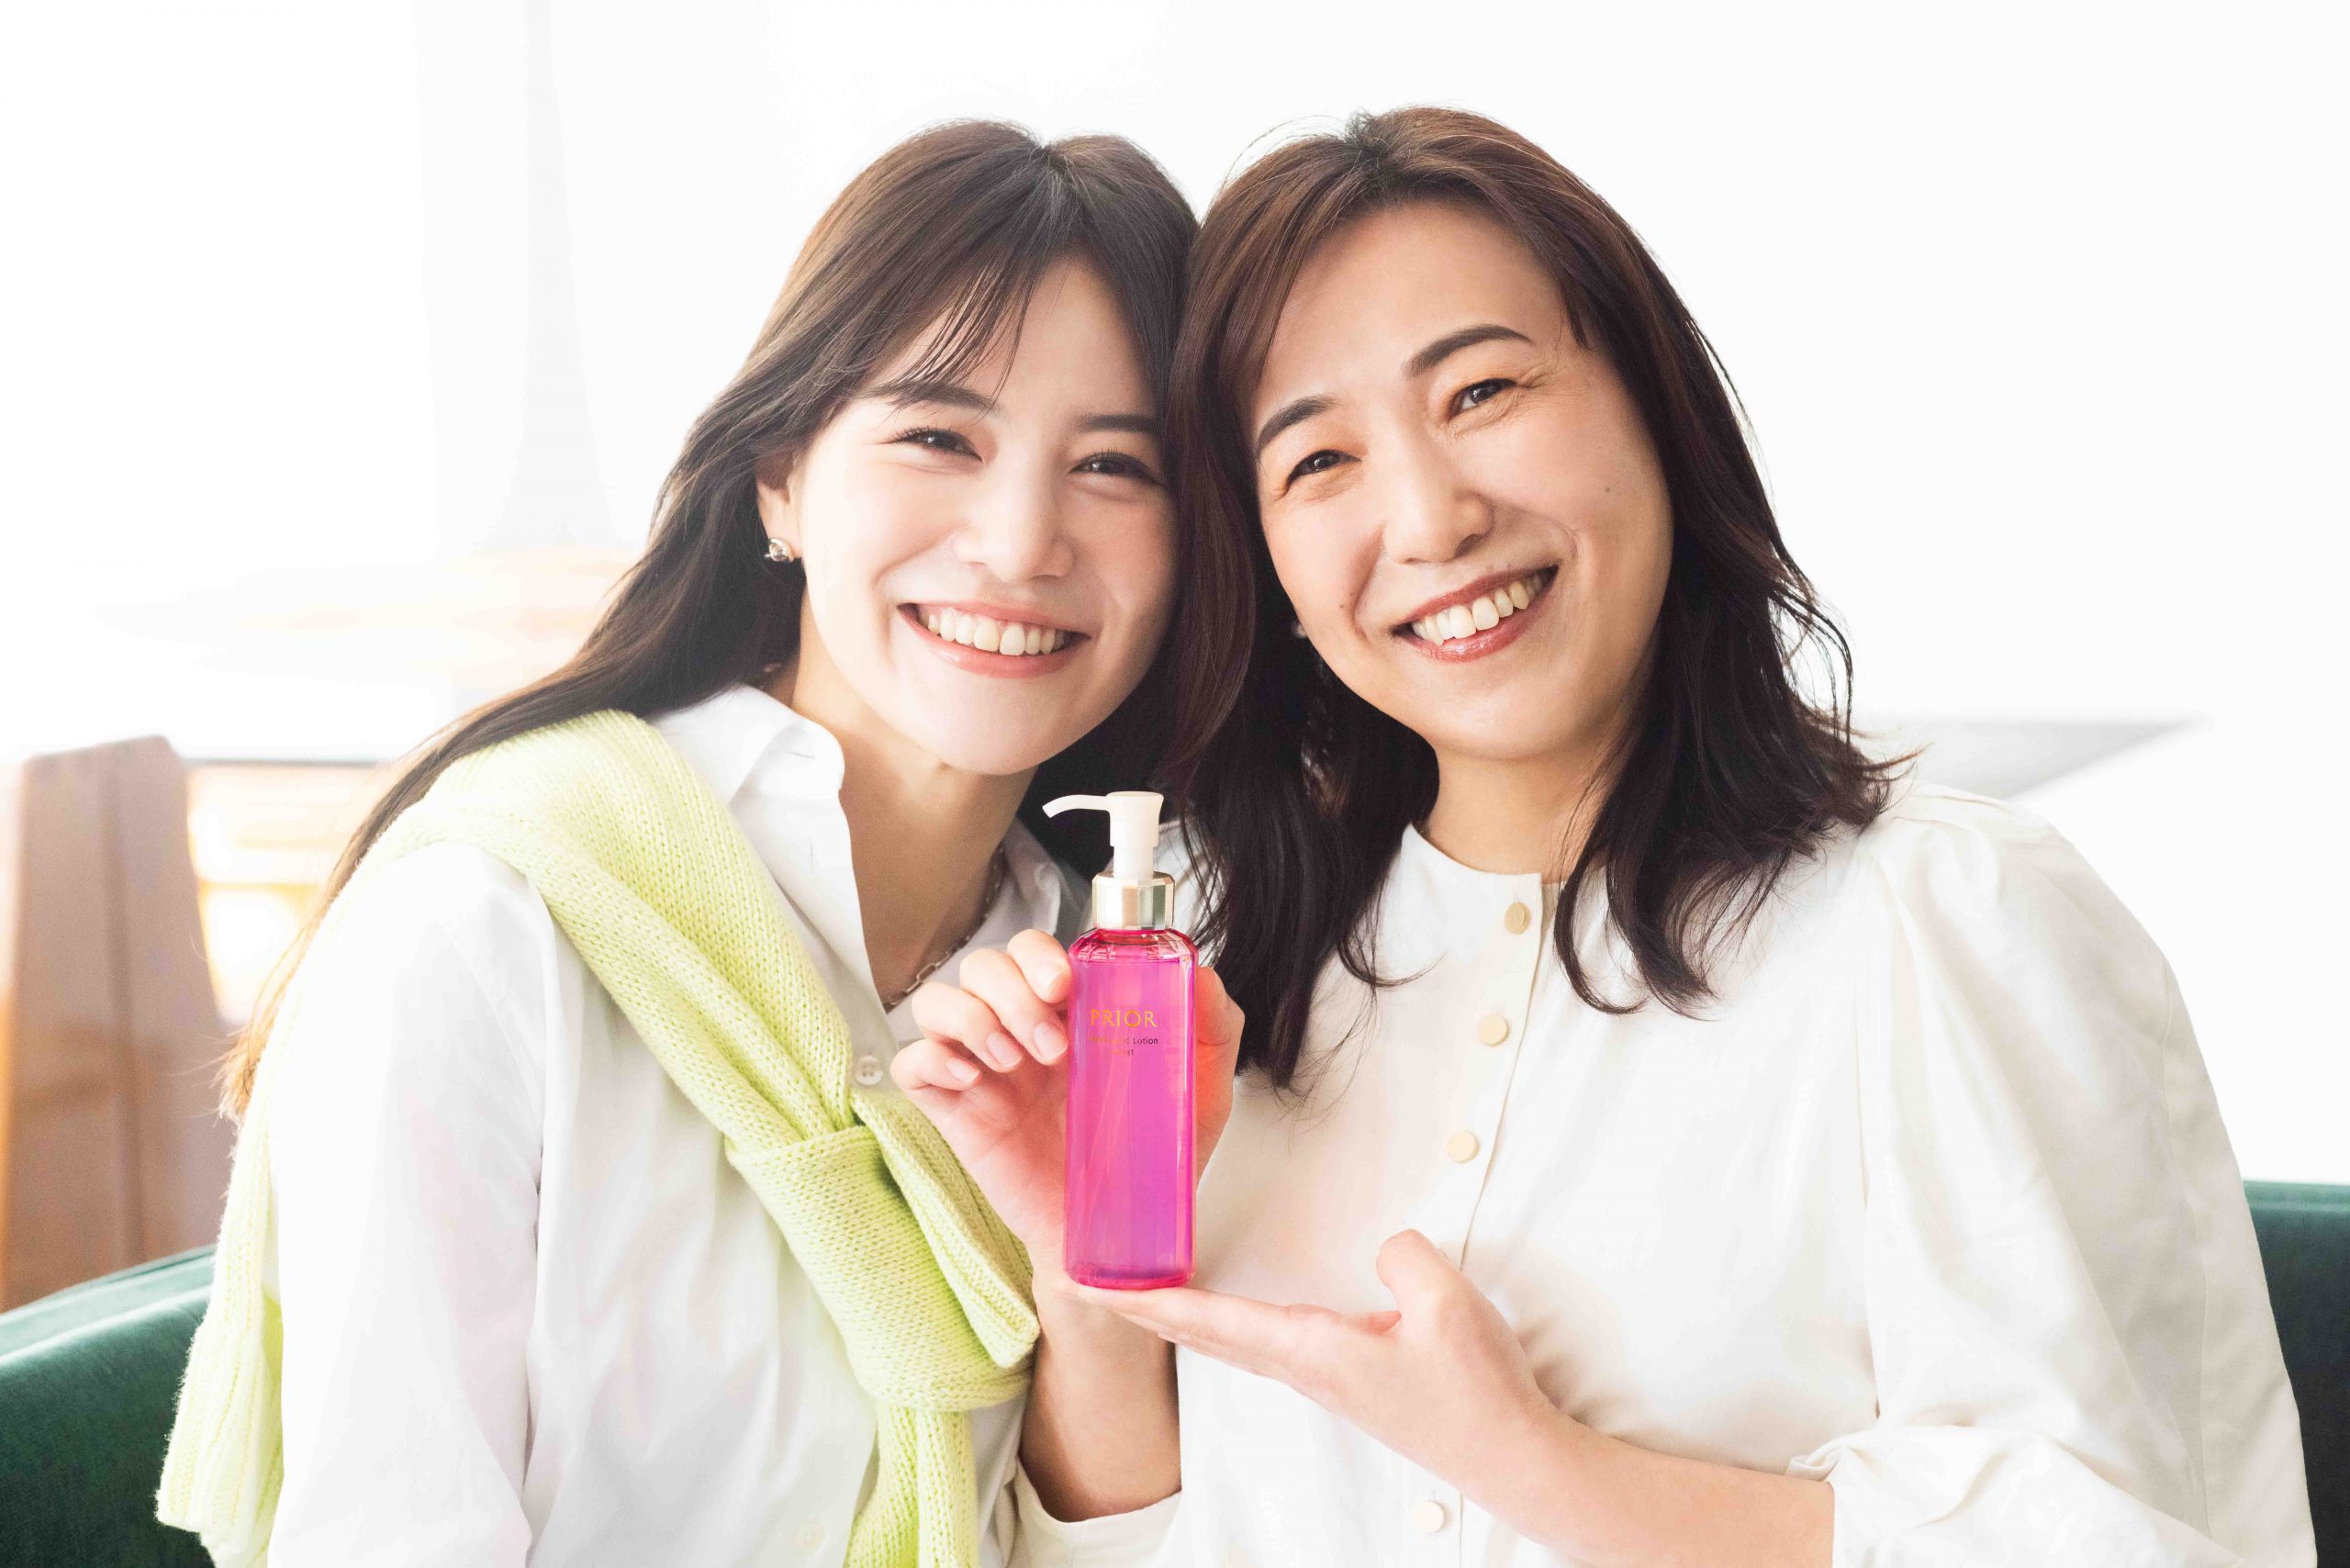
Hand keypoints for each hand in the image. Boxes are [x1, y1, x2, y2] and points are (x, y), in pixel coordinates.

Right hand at [892, 929, 1243, 1277]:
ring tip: (1013, 1063)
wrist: (1117, 1236)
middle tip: (1051, 1046)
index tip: (1064, 987)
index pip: (1033, 950)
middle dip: (1011, 991)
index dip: (1038, 955)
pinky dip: (930, 1058)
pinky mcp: (955, 1112)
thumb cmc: (1150, 1159)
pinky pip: (910, 1063)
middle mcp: (1020, 1032)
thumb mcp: (1201, 1089)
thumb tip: (1201, 974)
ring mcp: (983, 1069)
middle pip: (982, 965)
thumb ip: (1212, 1025)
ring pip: (937, 1000)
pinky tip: (971, 1079)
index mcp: (1070, 1016)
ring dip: (971, 1018)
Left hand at [1069, 1230, 1574, 1517]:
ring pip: (1232, 1339)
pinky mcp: (1346, 1379)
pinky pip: (1266, 1342)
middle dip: (1143, 1305)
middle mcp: (1304, 1368)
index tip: (1090, 1285)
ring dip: (1180, 1314)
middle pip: (1204, 1332)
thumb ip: (1403, 1257)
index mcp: (1311, 1350)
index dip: (1145, 1300)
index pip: (1209, 1319)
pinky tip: (1224, 1314)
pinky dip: (1224, 1322)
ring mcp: (1323, 1377)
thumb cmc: (1476, 1392)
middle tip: (1089, 1278)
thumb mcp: (1446, 1302)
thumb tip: (1384, 1247)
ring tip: (1141, 1287)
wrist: (1511, 1455)